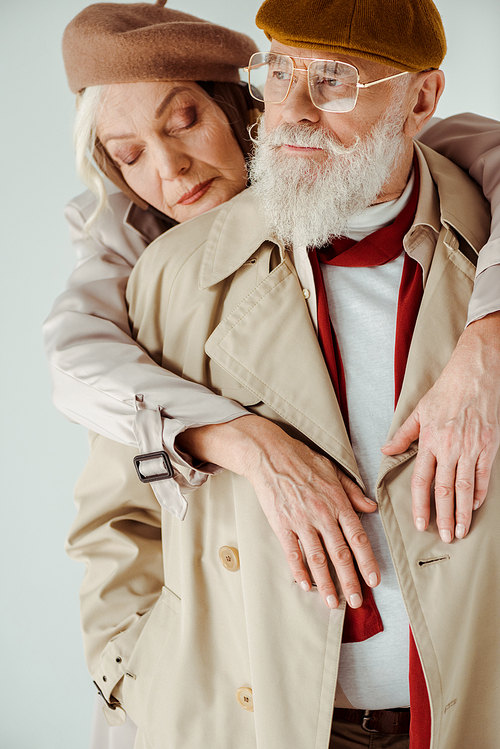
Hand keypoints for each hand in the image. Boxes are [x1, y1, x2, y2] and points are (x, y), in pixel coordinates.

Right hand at [177, 415, 379, 608]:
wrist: (270, 454)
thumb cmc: (302, 460)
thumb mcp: (334, 471)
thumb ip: (353, 492)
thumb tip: (371, 508)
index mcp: (338, 502)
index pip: (358, 537)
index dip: (367, 561)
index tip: (374, 580)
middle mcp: (322, 514)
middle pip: (340, 554)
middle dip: (350, 581)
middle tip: (357, 602)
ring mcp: (301, 521)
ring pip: (317, 559)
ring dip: (326, 583)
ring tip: (332, 602)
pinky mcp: (281, 524)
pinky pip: (292, 553)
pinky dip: (299, 571)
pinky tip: (305, 585)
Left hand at [382, 312, 499, 541]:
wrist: (474, 374)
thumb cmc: (446, 391)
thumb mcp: (419, 411)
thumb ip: (403, 435)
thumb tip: (385, 449)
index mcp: (430, 441)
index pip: (421, 481)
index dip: (420, 505)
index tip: (420, 523)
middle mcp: (450, 448)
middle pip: (445, 491)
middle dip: (443, 517)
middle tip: (443, 538)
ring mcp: (471, 448)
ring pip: (466, 489)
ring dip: (463, 513)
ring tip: (460, 532)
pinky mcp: (488, 446)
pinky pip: (483, 476)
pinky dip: (479, 494)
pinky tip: (475, 507)